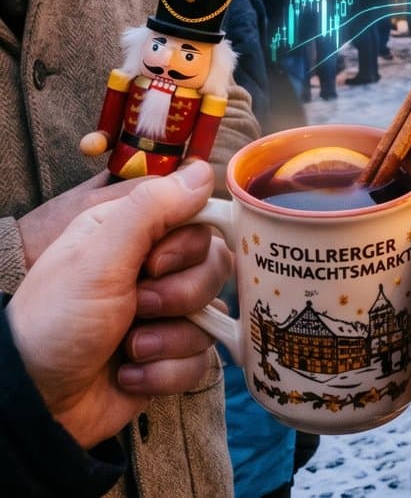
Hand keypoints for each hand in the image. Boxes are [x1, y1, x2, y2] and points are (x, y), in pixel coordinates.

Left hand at [8, 161, 223, 448]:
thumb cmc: (55, 322)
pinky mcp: (167, 358)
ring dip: (169, 339)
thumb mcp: (98, 257)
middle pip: (215, 269)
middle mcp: (150, 272)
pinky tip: (128, 374)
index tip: (153, 264)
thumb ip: (151, 208)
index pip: (199, 222)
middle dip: (180, 296)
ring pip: (211, 317)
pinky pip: (200, 360)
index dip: (189, 247)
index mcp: (132, 236)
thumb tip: (204, 170)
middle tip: (137, 307)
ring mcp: (162, 317)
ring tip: (129, 348)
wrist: (34, 402)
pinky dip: (164, 373)